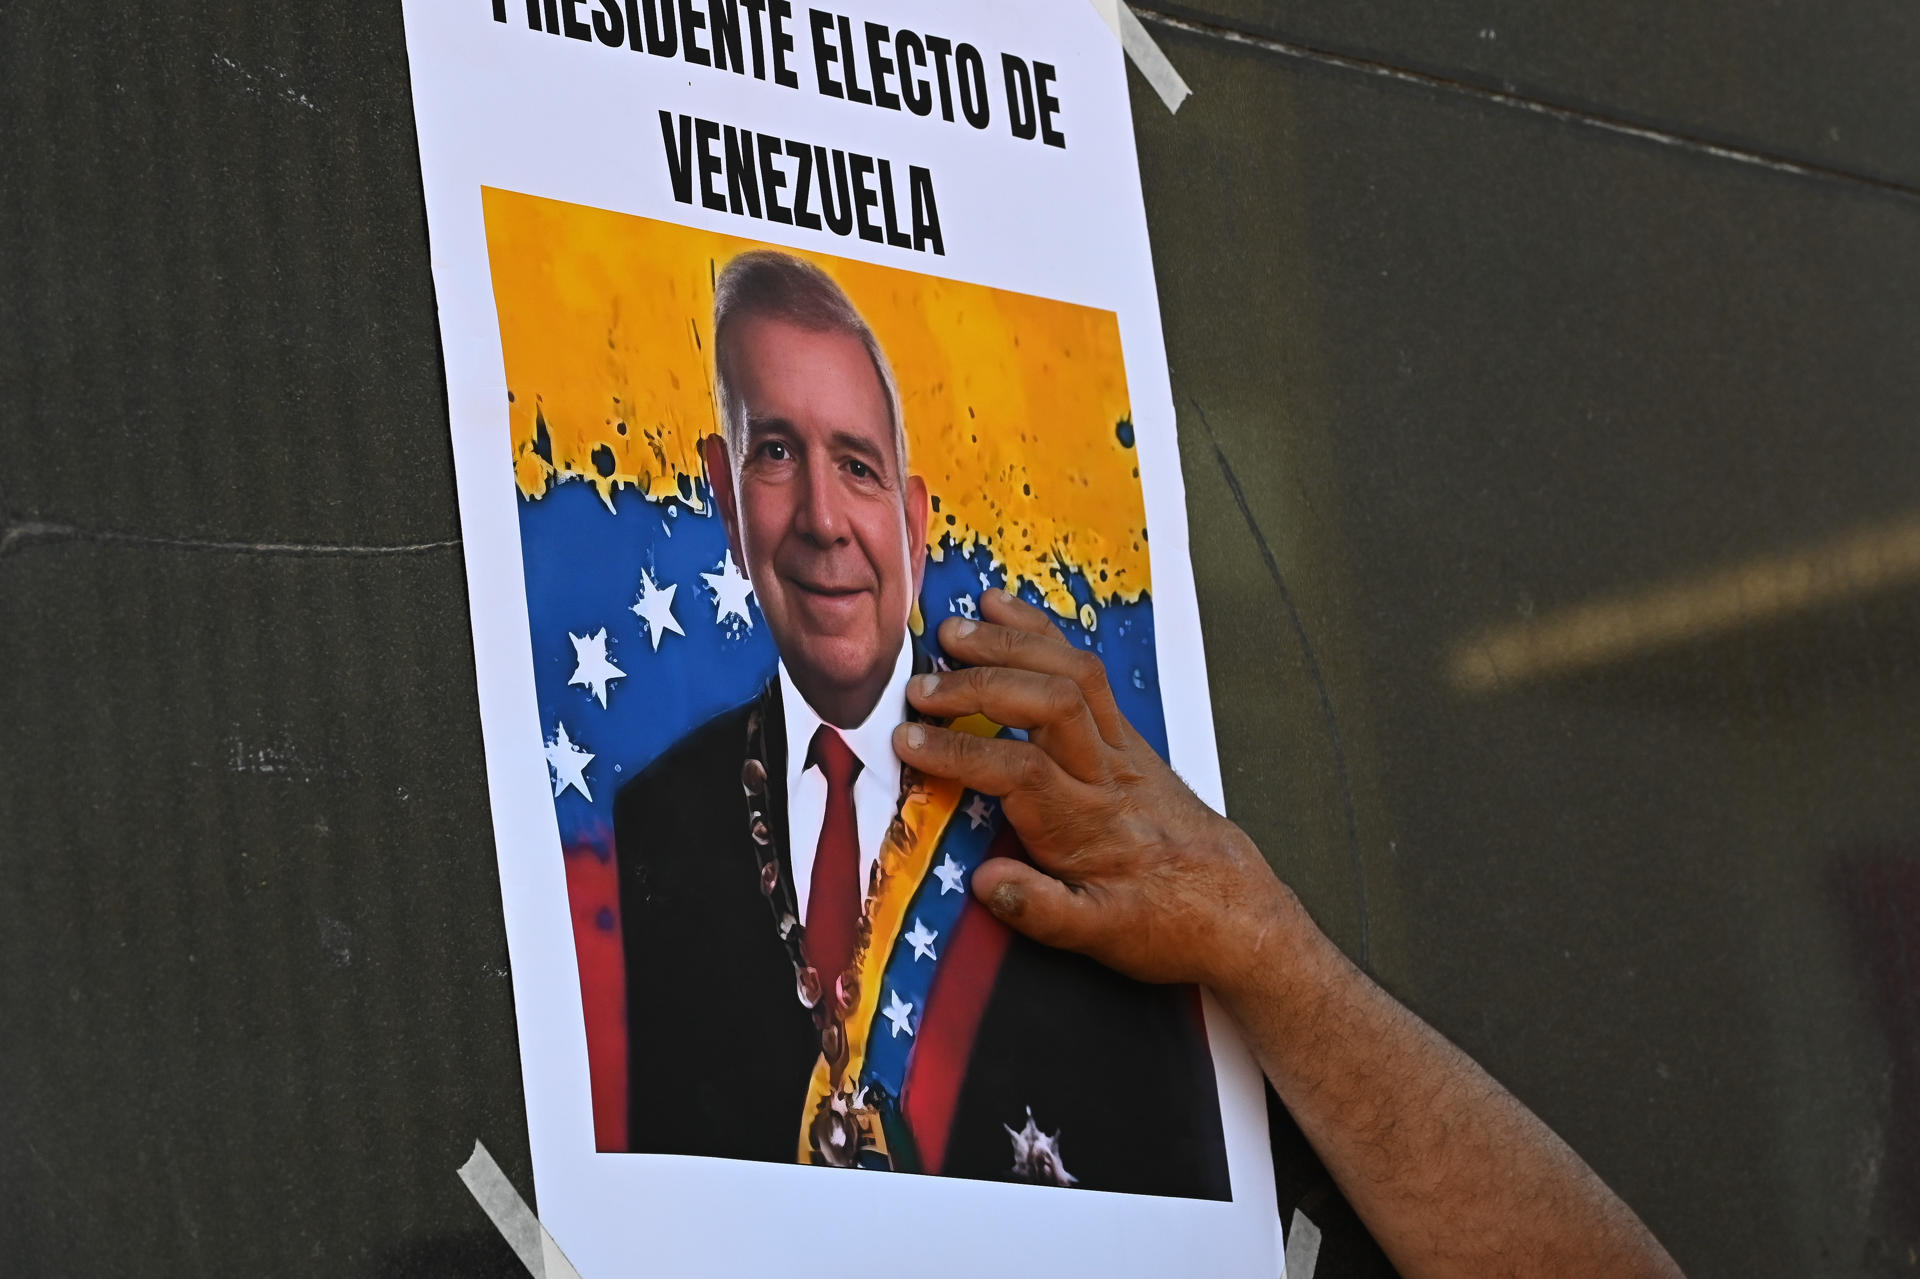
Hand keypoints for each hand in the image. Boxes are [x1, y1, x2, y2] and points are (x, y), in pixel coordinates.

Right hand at [892, 588, 1294, 989]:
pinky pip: (1087, 670)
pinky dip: (1043, 634)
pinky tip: (1004, 611)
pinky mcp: (1129, 734)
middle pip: (1050, 703)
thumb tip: (986, 881)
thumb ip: (1042, 910)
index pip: (1019, 771)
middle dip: (979, 685)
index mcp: (1089, 824)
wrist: (1234, 906)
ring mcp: (1122, 746)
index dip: (960, 751)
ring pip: (1073, 673)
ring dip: (1011, 643)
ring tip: (952, 629)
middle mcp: (1107, 772)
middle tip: (919, 688)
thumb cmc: (1163, 921)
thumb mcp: (1101, 938)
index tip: (909, 742)